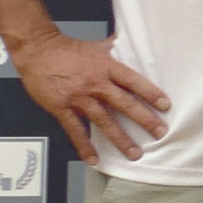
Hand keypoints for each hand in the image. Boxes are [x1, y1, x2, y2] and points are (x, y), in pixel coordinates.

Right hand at [14, 31, 169, 161]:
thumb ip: (115, 50)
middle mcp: (95, 83)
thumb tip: (132, 44)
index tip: (165, 105)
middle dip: (144, 119)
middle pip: (124, 103)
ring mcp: (78, 98)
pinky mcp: (61, 108)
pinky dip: (85, 146)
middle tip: (160, 133)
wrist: (37, 50)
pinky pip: (76, 130)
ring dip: (120, 139)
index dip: (150, 93)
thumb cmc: (68, 48)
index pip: (133, 81)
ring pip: (103, 121)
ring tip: (134, 153)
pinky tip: (94, 159)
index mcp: (106, 67)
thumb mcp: (97, 46)